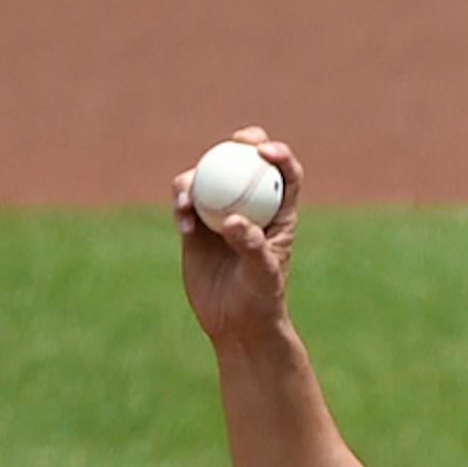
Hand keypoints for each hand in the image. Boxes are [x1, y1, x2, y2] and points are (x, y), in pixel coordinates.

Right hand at [172, 126, 302, 345]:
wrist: (235, 324)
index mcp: (279, 215)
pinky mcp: (197, 226)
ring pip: (209, 178)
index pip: (285, 176)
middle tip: (233, 143)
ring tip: (188, 200)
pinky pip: (186, 202)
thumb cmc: (260, 300)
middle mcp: (251, 207)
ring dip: (197, 178)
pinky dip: (182, 205)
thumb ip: (251, 245)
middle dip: (243, 143)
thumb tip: (233, 219)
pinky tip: (183, 222)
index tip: (265, 150)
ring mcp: (221, 213)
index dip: (280, 154)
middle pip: (247, 163)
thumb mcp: (262, 274)